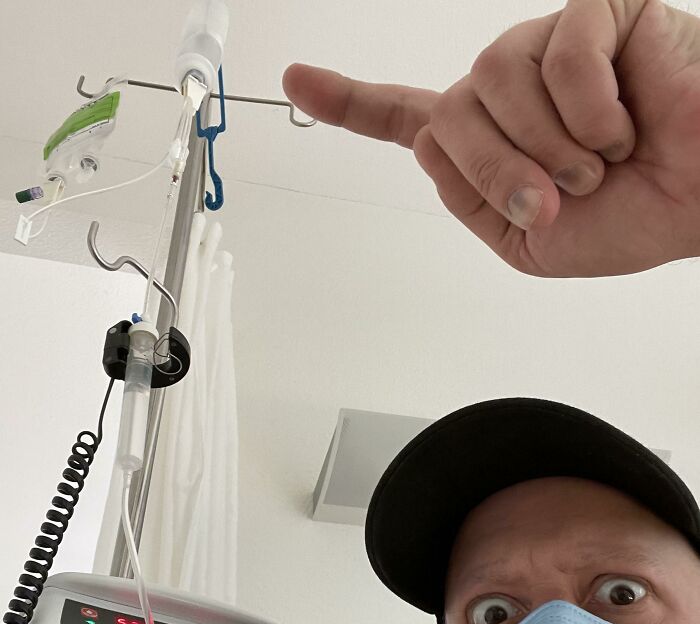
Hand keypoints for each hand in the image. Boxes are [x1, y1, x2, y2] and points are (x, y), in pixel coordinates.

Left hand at [283, 0, 699, 277]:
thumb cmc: (633, 220)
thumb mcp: (531, 242)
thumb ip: (471, 201)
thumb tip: (428, 141)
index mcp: (492, 142)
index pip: (409, 116)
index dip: (352, 103)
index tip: (298, 81)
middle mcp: (511, 88)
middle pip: (447, 113)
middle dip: (498, 171)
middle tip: (559, 194)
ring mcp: (550, 46)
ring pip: (492, 80)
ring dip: (550, 146)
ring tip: (601, 160)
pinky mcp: (599, 14)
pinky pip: (560, 54)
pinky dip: (592, 110)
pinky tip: (625, 121)